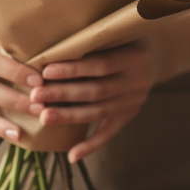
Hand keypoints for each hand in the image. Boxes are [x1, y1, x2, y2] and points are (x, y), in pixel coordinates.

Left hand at [31, 42, 155, 163]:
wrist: (154, 55)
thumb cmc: (122, 39)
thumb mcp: (115, 34)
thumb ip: (91, 41)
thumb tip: (50, 47)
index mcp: (133, 57)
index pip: (100, 65)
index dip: (73, 69)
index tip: (46, 71)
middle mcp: (136, 82)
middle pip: (96, 90)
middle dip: (63, 94)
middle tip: (35, 96)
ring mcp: (133, 101)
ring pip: (98, 112)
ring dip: (69, 116)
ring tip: (44, 117)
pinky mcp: (128, 115)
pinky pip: (108, 133)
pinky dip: (90, 145)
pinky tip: (72, 155)